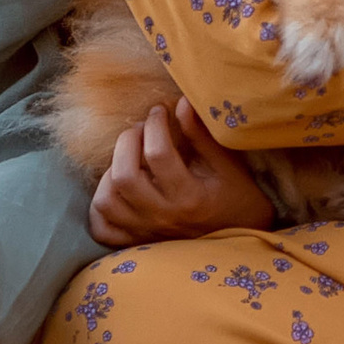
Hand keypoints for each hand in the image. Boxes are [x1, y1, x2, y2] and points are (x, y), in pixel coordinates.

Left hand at [89, 97, 275, 245]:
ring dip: (110, 172)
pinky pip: (102, 228)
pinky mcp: (137, 241)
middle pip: (124, 177)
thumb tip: (181, 102)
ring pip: (106, 202)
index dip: (154, 124)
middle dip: (127, 141)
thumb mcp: (227, 163)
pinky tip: (116, 187)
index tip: (160, 111)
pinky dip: (101, 206)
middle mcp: (163, 217)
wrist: (243, 236)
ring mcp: (146, 232)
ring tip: (128, 157)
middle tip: (141, 129)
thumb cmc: (237, 196)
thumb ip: (201, 134)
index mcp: (189, 197)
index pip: (158, 154)